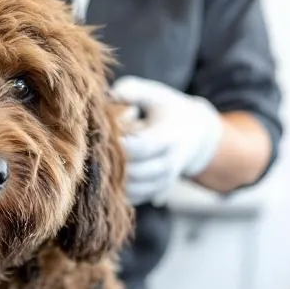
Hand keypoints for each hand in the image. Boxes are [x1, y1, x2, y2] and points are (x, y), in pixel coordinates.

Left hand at [112, 76, 222, 206]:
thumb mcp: (156, 94)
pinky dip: (117, 190)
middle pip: (135, 171)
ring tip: (100, 159)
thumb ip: (133, 90)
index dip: (120, 143)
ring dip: (113, 177)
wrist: (195, 137)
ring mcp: (164, 181)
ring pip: (132, 189)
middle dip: (113, 161)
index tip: (101, 133)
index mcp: (170, 138)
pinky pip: (132, 198)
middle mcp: (169, 164)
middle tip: (94, 148)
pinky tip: (107, 172)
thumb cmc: (168, 111)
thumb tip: (109, 95)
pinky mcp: (156, 192)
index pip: (142, 147)